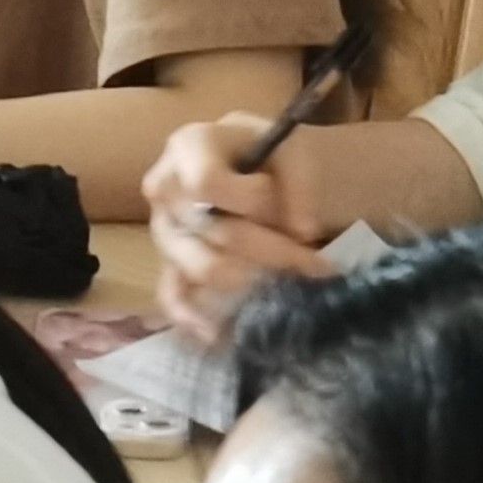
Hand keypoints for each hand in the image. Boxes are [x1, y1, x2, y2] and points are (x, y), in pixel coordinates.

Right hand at [142, 113, 340, 340]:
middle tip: (318, 266)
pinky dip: (191, 318)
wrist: (249, 163)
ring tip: (288, 286)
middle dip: (273, 252)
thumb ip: (300, 183)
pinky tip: (217, 335)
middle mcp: (165, 189)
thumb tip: (302, 232)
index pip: (207, 184)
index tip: (273, 194)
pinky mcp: (168, 262)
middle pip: (214, 233)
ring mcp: (164, 229)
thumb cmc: (267, 153)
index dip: (247, 197)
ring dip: (250, 282)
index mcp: (188, 147)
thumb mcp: (292, 148)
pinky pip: (170, 294)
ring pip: (200, 267)